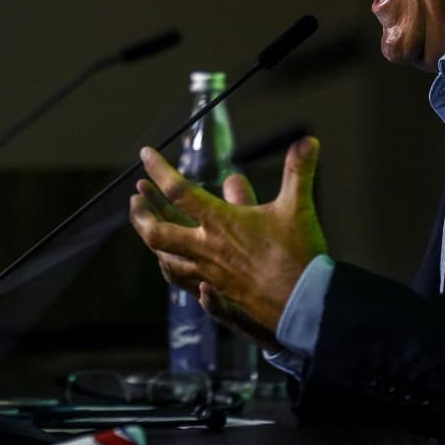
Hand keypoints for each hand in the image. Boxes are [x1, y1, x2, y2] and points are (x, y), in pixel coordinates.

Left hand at [128, 136, 326, 339]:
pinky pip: (182, 279)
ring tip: (147, 228)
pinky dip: (171, 267)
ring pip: (165, 258)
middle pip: (157, 232)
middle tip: (135, 199)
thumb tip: (309, 140)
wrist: (302, 304)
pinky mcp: (216, 291)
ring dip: (152, 240)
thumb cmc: (298, 254)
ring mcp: (208, 272)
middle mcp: (207, 248)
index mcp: (220, 223)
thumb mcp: (297, 207)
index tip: (145, 154)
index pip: (179, 192)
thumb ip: (298, 171)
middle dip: (141, 214)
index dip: (159, 170)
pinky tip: (171, 263)